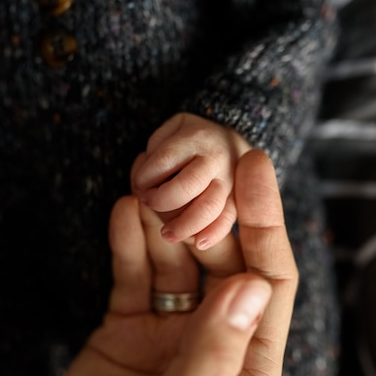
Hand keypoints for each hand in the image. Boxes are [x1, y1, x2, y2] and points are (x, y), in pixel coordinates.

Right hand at [0, 151, 297, 375]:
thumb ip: (210, 360)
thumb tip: (252, 286)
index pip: (270, 285)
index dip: (266, 223)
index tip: (253, 166)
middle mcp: (214, 352)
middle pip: (225, 264)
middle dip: (212, 214)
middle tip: (195, 164)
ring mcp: (169, 340)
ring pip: (178, 265)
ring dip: (168, 223)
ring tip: (152, 182)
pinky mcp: (126, 333)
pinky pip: (134, 277)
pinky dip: (130, 244)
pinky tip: (124, 211)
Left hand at [131, 112, 249, 249]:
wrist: (229, 144)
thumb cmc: (188, 142)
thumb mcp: (169, 132)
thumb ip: (154, 154)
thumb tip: (145, 186)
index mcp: (194, 138)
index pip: (163, 161)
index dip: (145, 177)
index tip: (139, 184)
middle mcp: (215, 159)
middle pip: (188, 185)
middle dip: (162, 201)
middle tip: (149, 203)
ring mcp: (229, 180)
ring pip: (209, 207)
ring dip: (184, 224)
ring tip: (167, 234)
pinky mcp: (236, 201)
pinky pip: (227, 221)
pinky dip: (212, 234)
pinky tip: (197, 243)